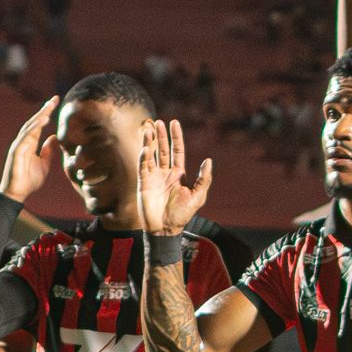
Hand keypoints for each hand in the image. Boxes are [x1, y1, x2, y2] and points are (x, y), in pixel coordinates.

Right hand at [0, 97, 61, 206]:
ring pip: (29, 127)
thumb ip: (48, 151)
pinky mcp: (16, 151)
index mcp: (30, 143)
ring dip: (40, 116)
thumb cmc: (29, 181)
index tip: (56, 102)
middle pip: (34, 122)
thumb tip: (54, 137)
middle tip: (54, 99)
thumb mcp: (44, 164)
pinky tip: (43, 121)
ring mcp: (18, 145)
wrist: (17, 193)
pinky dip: (34, 127)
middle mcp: (23, 141)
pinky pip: (26, 136)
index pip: (39, 125)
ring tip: (50, 107)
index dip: (47, 113)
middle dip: (44, 110)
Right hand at [138, 117, 213, 236]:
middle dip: (161, 136)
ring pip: (151, 155)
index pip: (177, 150)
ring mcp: (153, 177)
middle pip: (162, 149)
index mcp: (178, 174)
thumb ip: (204, 179)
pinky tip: (145, 148)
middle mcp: (165, 173)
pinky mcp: (143, 183)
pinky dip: (143, 156)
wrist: (165, 229)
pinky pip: (143, 166)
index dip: (176, 137)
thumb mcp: (198, 196)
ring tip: (149, 129)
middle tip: (159, 122)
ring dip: (149, 142)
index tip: (174, 123)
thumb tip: (208, 160)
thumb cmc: (182, 214)